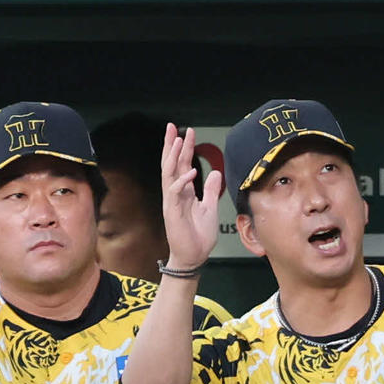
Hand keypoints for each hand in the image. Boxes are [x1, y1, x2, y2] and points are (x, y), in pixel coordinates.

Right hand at [161, 123, 221, 271]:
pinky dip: (182, 181)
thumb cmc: (199, 235)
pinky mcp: (172, 212)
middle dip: (171, 145)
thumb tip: (214, 173)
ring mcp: (172, 202)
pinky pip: (175, 193)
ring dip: (172, 157)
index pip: (182, 164)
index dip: (184, 148)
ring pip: (169, 174)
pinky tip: (191, 171)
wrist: (194, 257)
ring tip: (177, 140)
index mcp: (184, 191)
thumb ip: (210, 190)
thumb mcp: (210, 208)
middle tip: (171, 126)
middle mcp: (175, 193)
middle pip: (170, 164)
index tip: (187, 132)